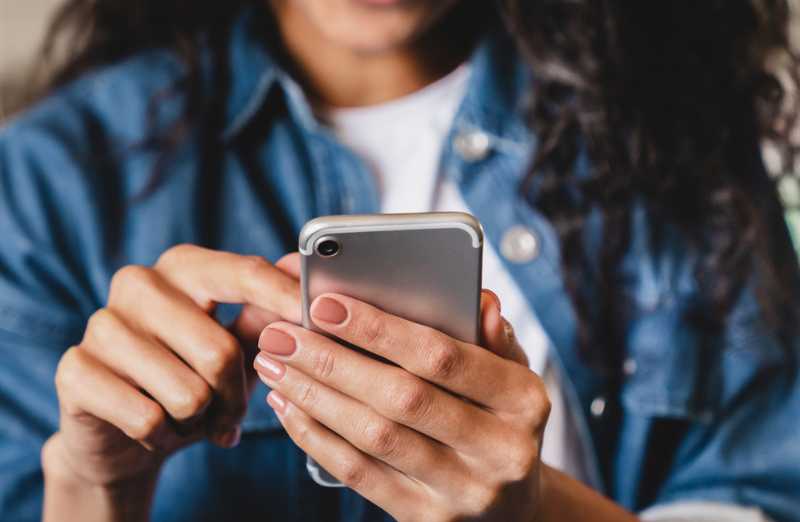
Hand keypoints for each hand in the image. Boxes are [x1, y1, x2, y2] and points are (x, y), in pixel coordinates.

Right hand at [44, 247, 299, 493]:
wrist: (120, 434)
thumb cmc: (188, 379)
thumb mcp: (235, 347)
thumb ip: (267, 313)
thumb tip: (303, 273)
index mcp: (183, 266)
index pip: (243, 273)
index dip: (284, 298)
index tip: (316, 317)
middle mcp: (138, 283)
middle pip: (220, 351)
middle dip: (234, 398)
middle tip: (227, 415)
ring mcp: (101, 324)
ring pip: (187, 393)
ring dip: (197, 421)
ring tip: (185, 417)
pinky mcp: (75, 369)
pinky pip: (147, 418)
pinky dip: (162, 437)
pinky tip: (153, 429)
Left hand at [254, 290, 550, 521]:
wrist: (515, 510)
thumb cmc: (500, 419)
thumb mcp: (511, 373)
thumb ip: (490, 334)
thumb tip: (478, 299)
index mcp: (524, 400)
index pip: (443, 356)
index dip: (379, 329)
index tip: (324, 304)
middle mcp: (501, 450)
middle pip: (401, 398)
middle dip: (331, 361)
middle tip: (281, 335)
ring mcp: (463, 492)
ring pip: (374, 438)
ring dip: (314, 397)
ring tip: (275, 365)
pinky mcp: (427, 520)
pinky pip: (360, 474)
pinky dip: (316, 437)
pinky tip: (289, 407)